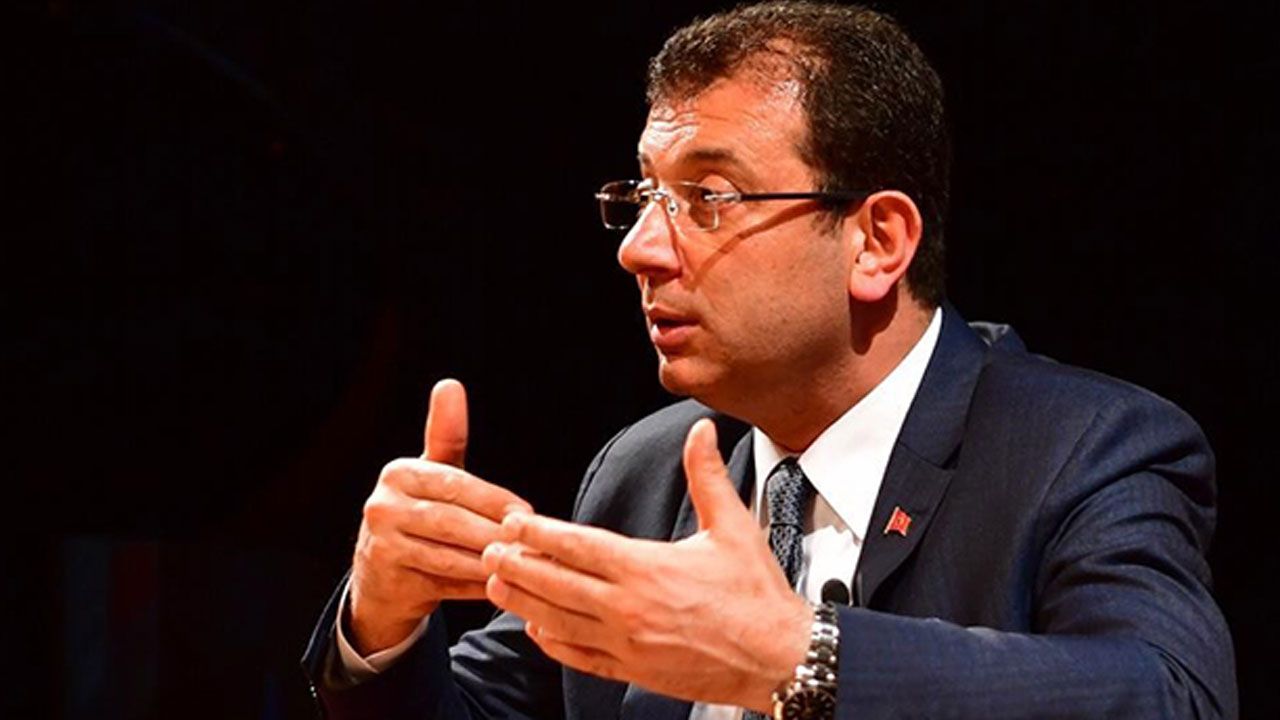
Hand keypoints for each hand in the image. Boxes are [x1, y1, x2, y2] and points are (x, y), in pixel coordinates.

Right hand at [348, 378, 532, 654]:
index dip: (496, 500)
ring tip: (524, 565)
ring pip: (451, 555)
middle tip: (533, 541)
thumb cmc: (419, 517)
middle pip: (454, 521)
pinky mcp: (391, 583)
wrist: (382, 580)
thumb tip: (450, 385)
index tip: (529, 512)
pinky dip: (476, 586)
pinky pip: (445, 585)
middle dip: (496, 532)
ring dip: (491, 562)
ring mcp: (382, 546)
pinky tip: (501, 586)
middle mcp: (382, 507)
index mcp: (398, 474)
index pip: (457, 484)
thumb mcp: (431, 474)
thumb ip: (446, 434)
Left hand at [482, 419, 810, 711]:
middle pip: (556, 584)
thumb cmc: (756, 596)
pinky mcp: (632, 671)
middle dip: (517, 566)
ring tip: (496, 584)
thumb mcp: (733, 528)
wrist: (779, 658)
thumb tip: (701, 431)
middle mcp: (629, 608)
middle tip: (488, 550)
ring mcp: (627, 644)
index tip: (512, 522)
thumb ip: (707, 477)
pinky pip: (579, 656)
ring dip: (523, 601)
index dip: (539, 533)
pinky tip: (536, 627)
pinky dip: (552, 641)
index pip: (578, 546)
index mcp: (647, 569)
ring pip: (558, 621)